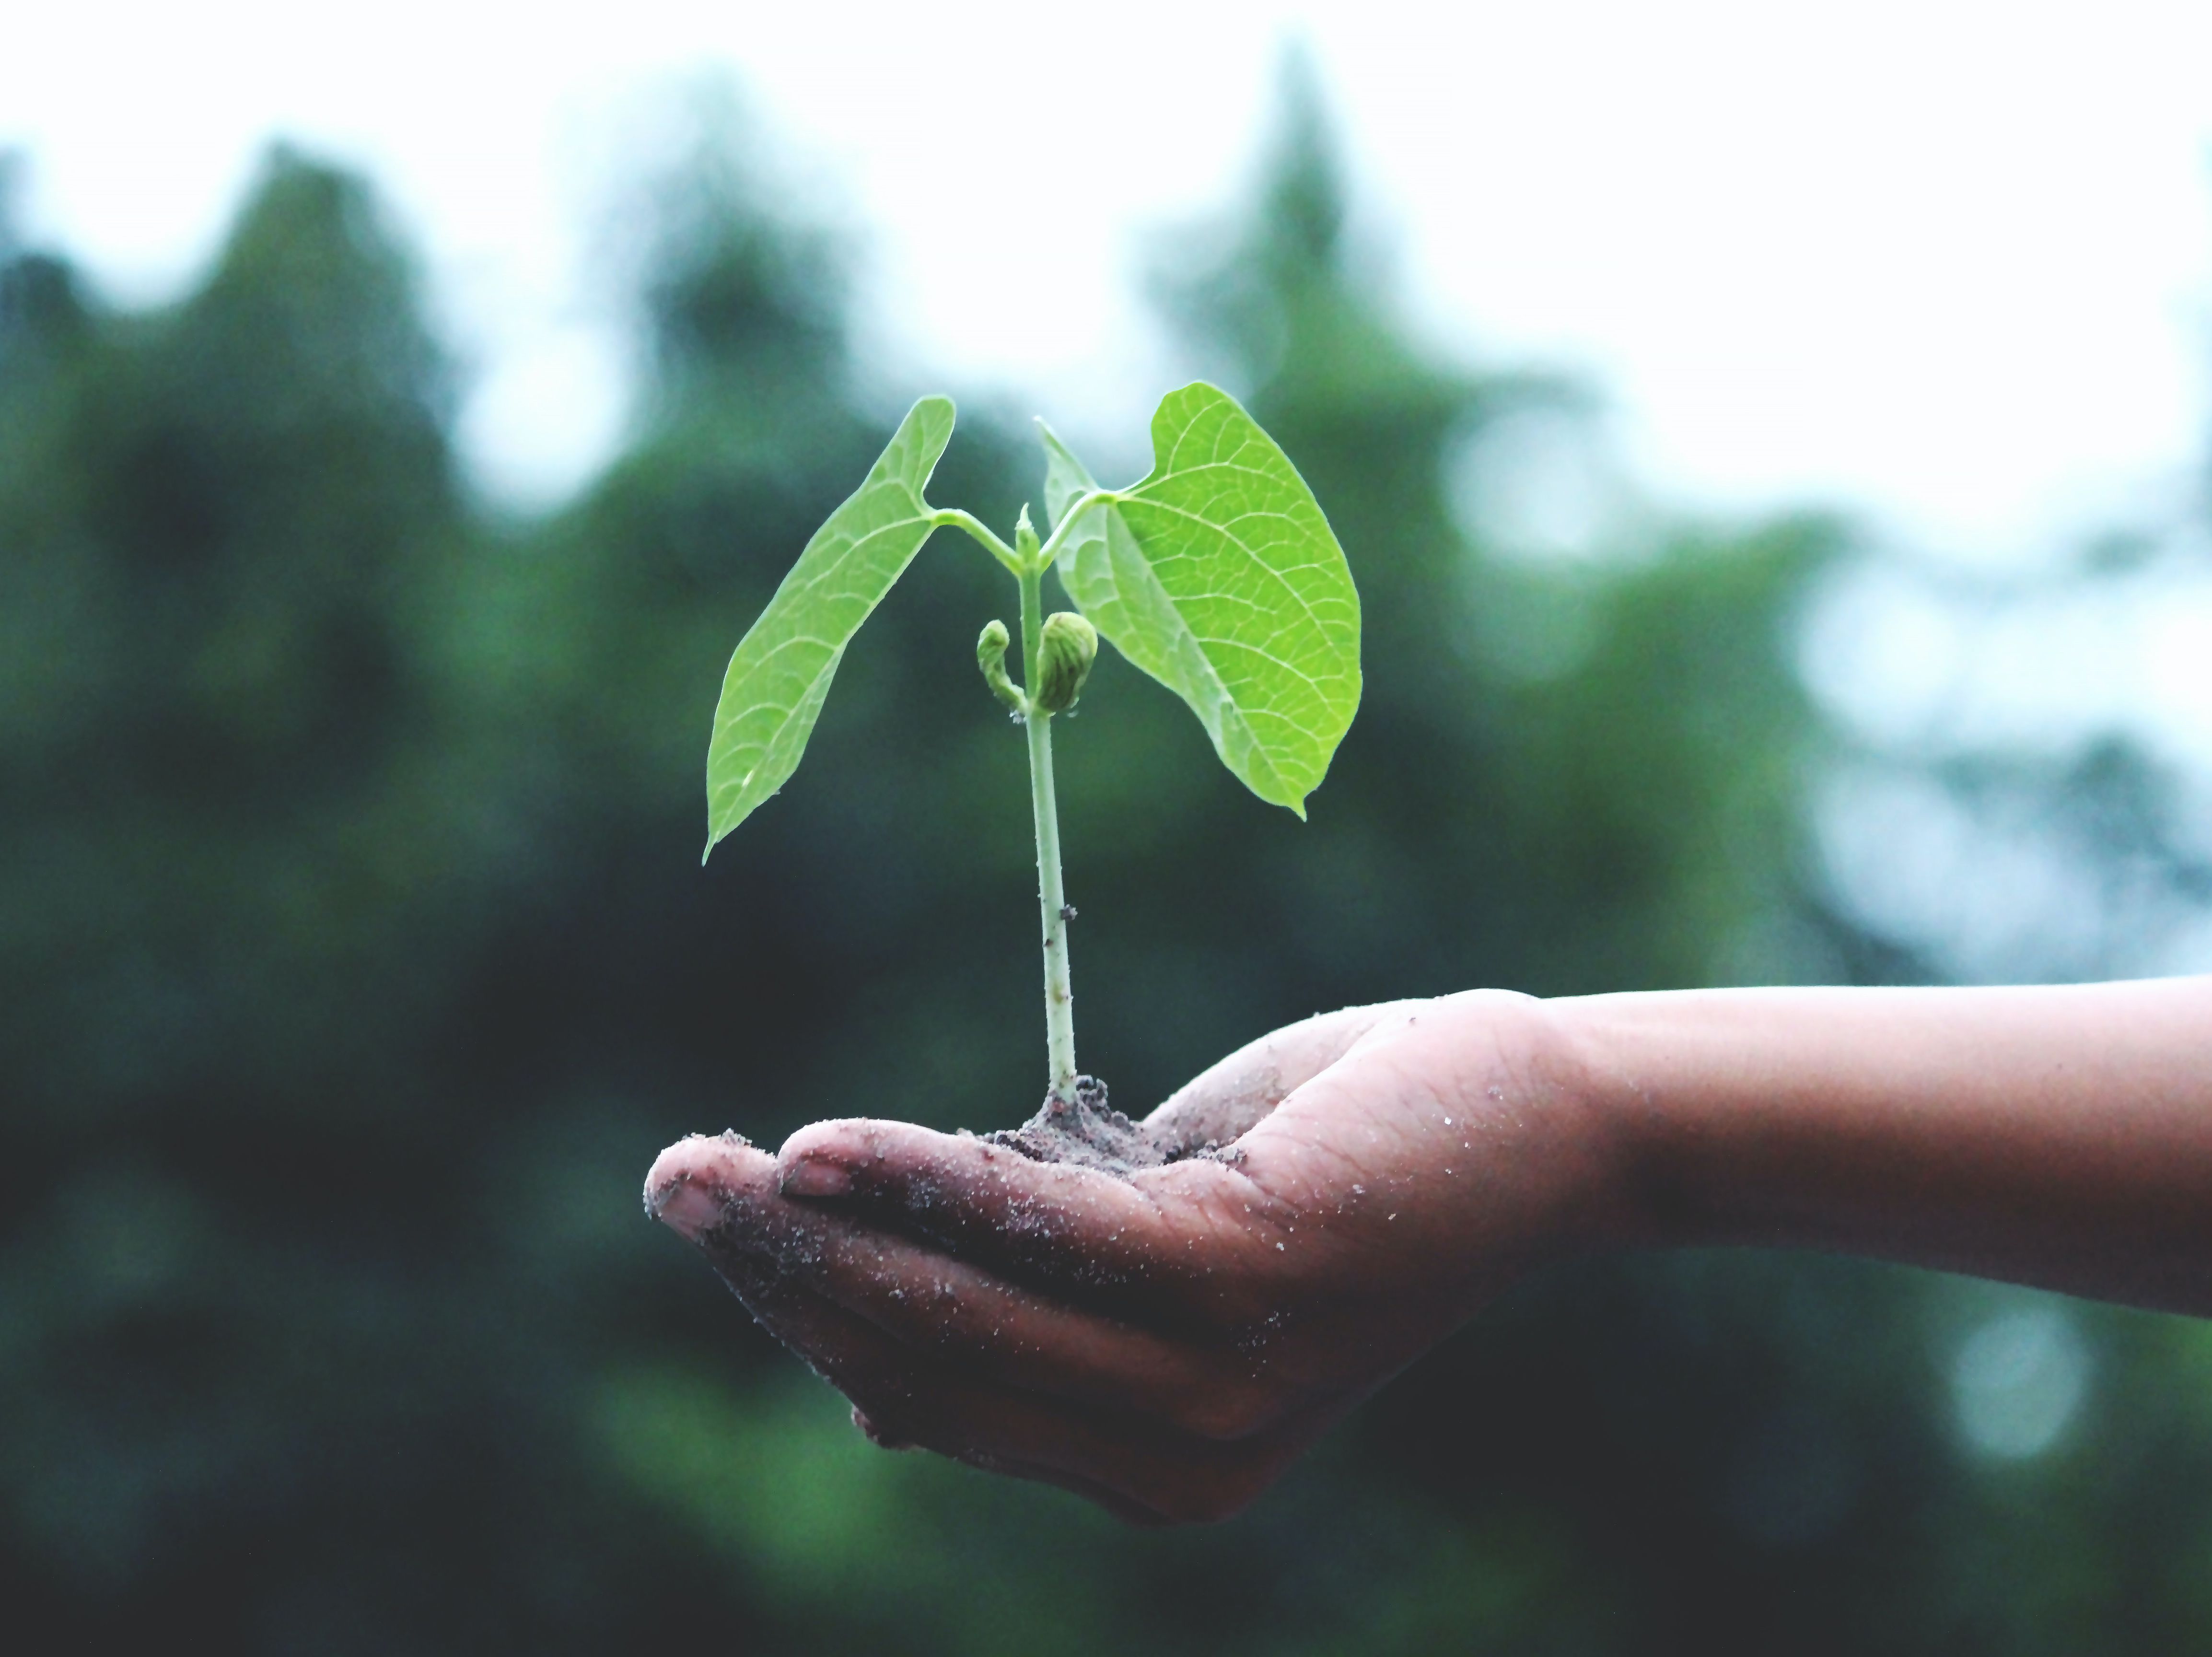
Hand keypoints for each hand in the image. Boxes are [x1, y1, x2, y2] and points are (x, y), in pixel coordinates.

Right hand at [645, 989, 1624, 1523]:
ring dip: (822, 1232)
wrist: (1528, 1119)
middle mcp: (1179, 1459)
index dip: (813, 1316)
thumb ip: (1036, 1306)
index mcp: (1151, 1464)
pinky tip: (824, 1147)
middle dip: (785, 1276)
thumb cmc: (1331, 1163)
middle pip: (930, 1363)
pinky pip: (1044, 1234)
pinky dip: (925, 1184)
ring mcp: (1215, 1383)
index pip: (937, 1397)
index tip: (722, 1224)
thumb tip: (869, 1389)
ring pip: (967, 1310)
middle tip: (673, 1182)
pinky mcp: (1244, 1280)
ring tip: (713, 1168)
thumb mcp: (1159, 1244)